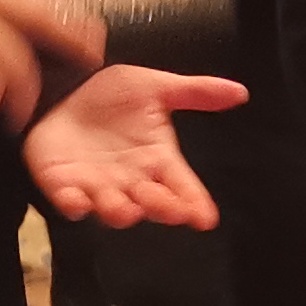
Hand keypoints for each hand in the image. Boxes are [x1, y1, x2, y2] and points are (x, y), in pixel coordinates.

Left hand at [25, 65, 249, 227]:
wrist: (64, 88)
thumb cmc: (112, 96)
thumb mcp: (155, 87)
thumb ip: (195, 92)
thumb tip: (241, 92)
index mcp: (157, 160)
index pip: (183, 186)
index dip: (195, 202)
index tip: (206, 218)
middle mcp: (132, 180)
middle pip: (152, 203)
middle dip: (161, 207)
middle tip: (170, 206)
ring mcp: (98, 187)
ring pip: (113, 208)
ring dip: (119, 210)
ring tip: (125, 208)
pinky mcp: (64, 186)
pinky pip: (69, 201)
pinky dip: (73, 203)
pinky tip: (76, 201)